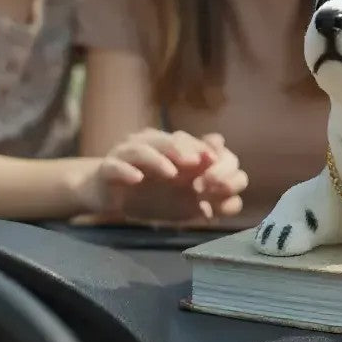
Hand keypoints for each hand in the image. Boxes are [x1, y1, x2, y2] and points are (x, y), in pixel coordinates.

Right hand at [80, 129, 248, 223]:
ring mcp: (129, 155)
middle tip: (199, 166)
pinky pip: (115, 166)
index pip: (196, 143)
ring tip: (172, 173)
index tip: (220, 174)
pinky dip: (126, 171)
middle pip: (173, 139)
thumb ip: (208, 196)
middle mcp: (153, 146)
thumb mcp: (184, 199)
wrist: (106, 197)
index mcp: (174, 150)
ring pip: (144, 148)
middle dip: (188, 151)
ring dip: (159, 159)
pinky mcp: (107, 169)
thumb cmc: (150, 196)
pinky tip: (137, 179)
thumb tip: (235, 202)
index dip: (209, 154)